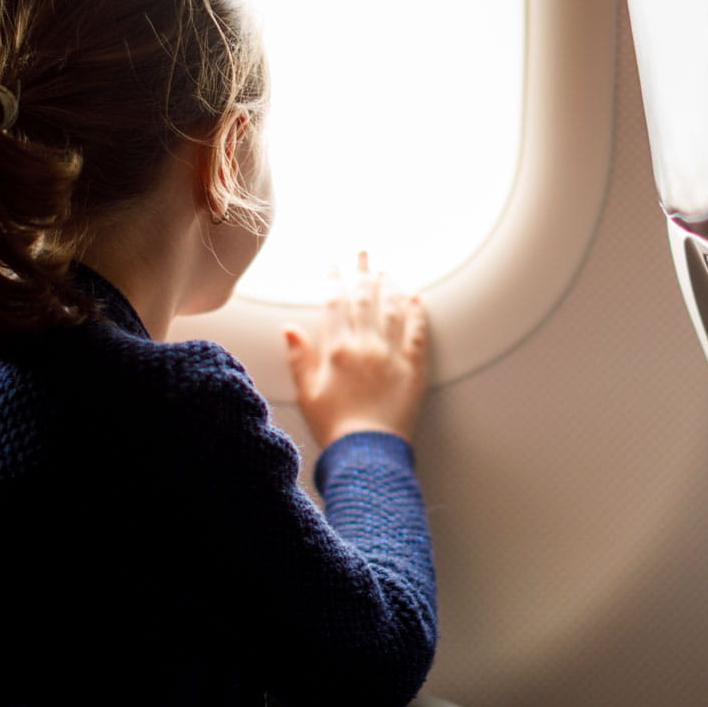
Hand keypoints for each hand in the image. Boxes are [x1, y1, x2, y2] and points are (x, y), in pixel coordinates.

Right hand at [284, 252, 428, 447]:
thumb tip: (289, 329)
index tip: (333, 265)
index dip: (333, 282)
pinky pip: (418, 334)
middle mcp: (366, 346)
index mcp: (337, 350)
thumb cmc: (333, 426)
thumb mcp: (307, 393)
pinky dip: (418, 314)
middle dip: (362, 273)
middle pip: (365, 300)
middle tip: (363, 253)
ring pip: (392, 310)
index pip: (335, 306)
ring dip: (390, 287)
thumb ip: (299, 359)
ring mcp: (392, 355)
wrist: (367, 453)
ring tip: (387, 271)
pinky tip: (417, 299)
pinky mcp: (414, 369)